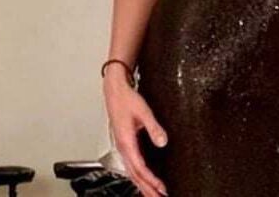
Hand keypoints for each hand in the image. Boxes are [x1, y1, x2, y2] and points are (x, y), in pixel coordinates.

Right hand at [103, 75, 167, 195]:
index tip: (160, 188)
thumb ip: (154, 128)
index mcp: (126, 143)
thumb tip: (163, 142)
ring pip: (132, 172)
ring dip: (143, 185)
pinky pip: (131, 166)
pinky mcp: (125, 144)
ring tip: (153, 195)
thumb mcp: (144, 112)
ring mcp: (123, 147)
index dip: (150, 180)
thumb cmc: (127, 100)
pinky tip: (144, 180)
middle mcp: (123, 148)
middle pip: (135, 175)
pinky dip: (139, 176)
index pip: (139, 168)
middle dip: (147, 189)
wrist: (115, 92)